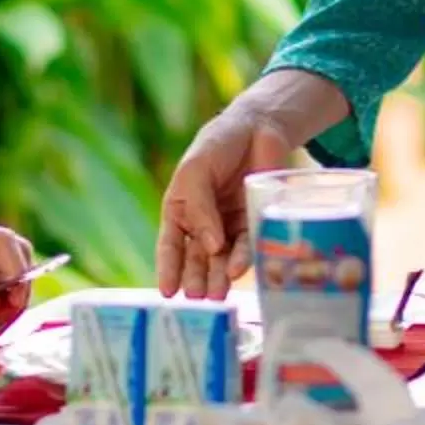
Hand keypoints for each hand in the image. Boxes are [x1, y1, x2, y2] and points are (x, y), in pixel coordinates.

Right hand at [156, 110, 299, 298]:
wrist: (257, 126)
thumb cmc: (216, 146)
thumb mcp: (196, 172)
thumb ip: (198, 207)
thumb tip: (209, 247)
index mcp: (180, 211)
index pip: (170, 246)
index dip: (168, 269)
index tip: (167, 293)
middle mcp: (203, 224)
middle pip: (196, 258)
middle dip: (196, 279)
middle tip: (197, 298)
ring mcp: (229, 225)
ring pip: (221, 258)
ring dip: (219, 277)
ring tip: (218, 294)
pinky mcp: (253, 221)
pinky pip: (247, 244)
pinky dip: (242, 258)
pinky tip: (237, 269)